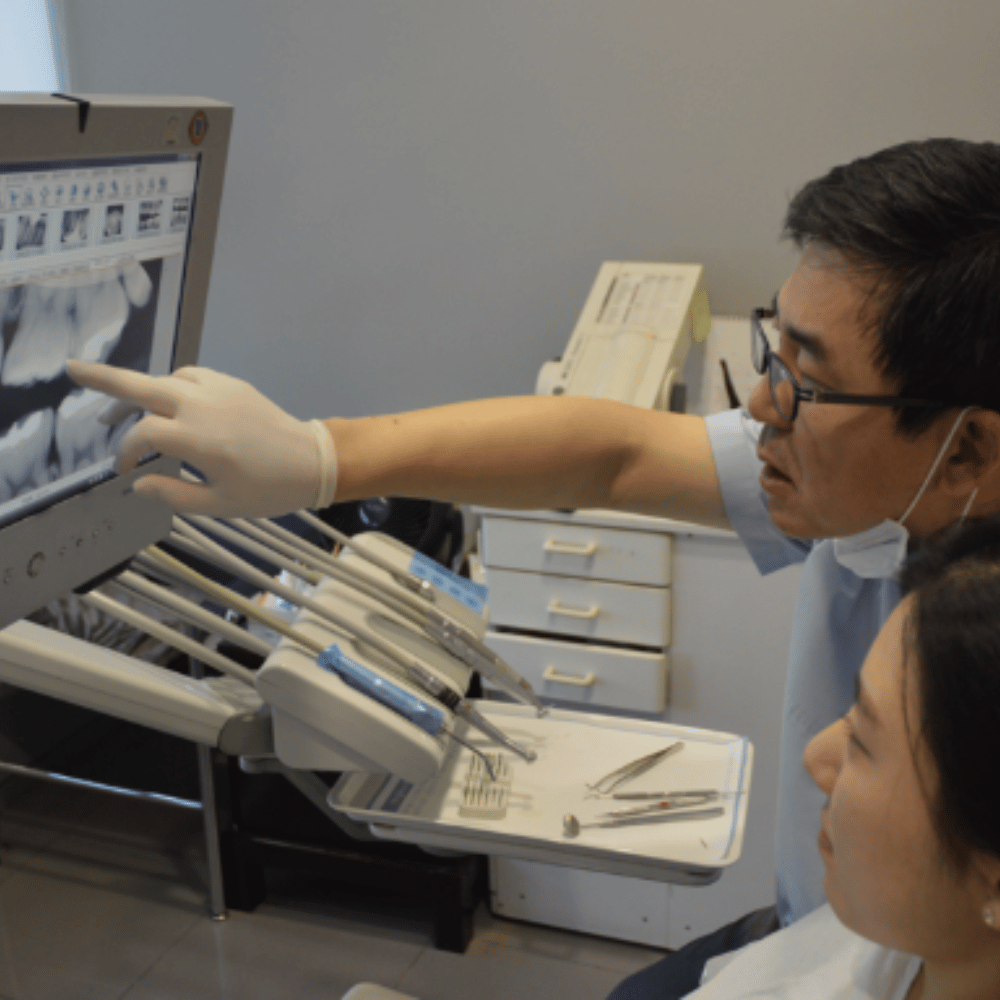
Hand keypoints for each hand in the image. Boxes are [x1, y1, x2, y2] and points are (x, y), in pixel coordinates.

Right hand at [65, 361, 337, 516]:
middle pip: (141, 385)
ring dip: (138, 389)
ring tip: (118, 408)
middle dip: (104, 378)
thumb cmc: (268, 490)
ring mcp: (218, 389)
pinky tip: (165, 401)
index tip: (123, 472)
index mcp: (196, 438)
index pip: (141, 435)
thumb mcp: (219, 505)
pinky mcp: (232, 383)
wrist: (313, 461)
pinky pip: (190, 376)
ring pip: (165, 379)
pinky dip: (170, 385)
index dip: (125, 453)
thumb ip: (173, 494)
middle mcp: (201, 405)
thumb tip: (137, 485)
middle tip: (72, 368)